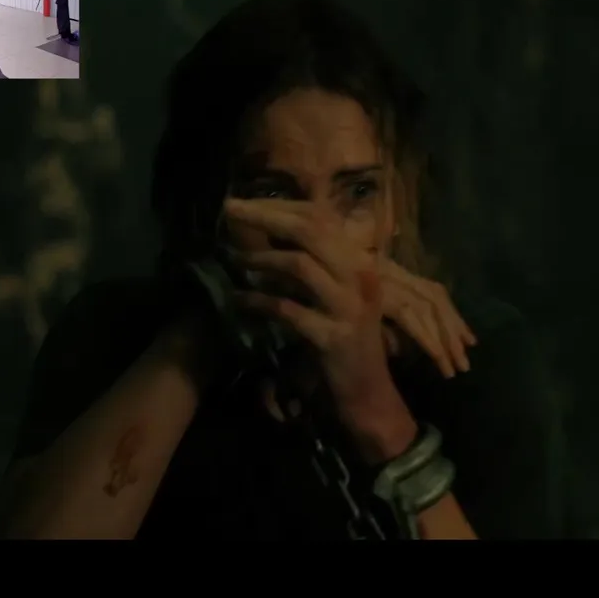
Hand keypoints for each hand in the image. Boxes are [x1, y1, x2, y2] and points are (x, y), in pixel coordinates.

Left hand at [225, 199, 477, 381]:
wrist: (369, 394)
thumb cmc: (348, 341)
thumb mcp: (339, 295)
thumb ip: (315, 264)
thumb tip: (271, 233)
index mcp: (360, 262)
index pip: (321, 217)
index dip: (281, 206)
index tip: (245, 203)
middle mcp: (359, 277)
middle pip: (310, 231)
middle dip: (265, 216)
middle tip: (229, 210)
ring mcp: (348, 307)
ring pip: (299, 265)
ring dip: (260, 258)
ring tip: (234, 259)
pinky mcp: (332, 337)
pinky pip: (288, 310)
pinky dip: (259, 302)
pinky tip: (239, 301)